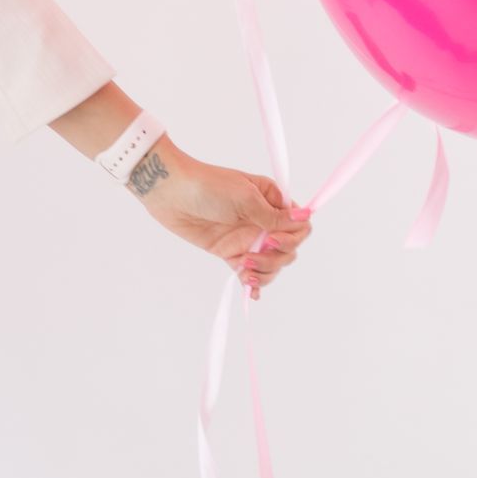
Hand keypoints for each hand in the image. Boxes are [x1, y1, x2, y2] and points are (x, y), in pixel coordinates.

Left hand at [126, 140, 312, 299]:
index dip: (292, 237)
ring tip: (244, 269)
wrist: (171, 193)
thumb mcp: (245, 197)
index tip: (273, 239)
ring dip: (264, 272)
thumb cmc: (208, 186)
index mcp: (271, 201)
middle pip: (288, 250)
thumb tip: (305, 217)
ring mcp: (247, 238)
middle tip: (251, 254)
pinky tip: (251, 291)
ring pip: (271, 265)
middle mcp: (263, 221)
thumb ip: (273, 215)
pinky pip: (249, 272)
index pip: (299, 226)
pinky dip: (253, 284)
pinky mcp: (230, 252)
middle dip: (275, 258)